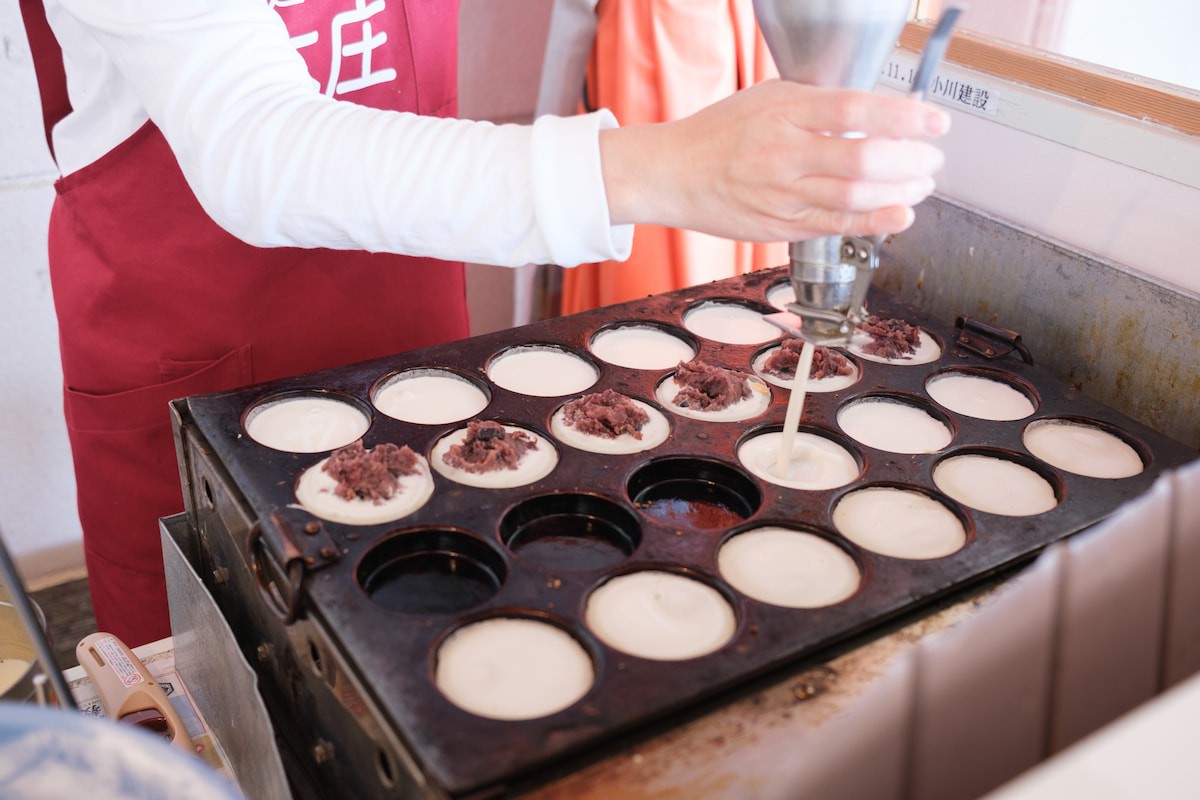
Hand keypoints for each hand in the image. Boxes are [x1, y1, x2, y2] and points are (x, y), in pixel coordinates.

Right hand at [599, 80, 949, 241]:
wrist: (673, 174)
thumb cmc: (721, 133)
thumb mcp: (768, 97)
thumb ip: (820, 103)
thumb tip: (881, 110)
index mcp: (782, 112)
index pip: (852, 110)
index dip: (901, 117)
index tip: (935, 121)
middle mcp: (783, 153)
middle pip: (860, 158)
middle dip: (909, 160)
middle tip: (932, 158)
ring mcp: (781, 194)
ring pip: (853, 197)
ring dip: (899, 192)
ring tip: (920, 184)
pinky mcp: (780, 225)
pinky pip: (835, 227)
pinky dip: (874, 223)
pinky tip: (899, 215)